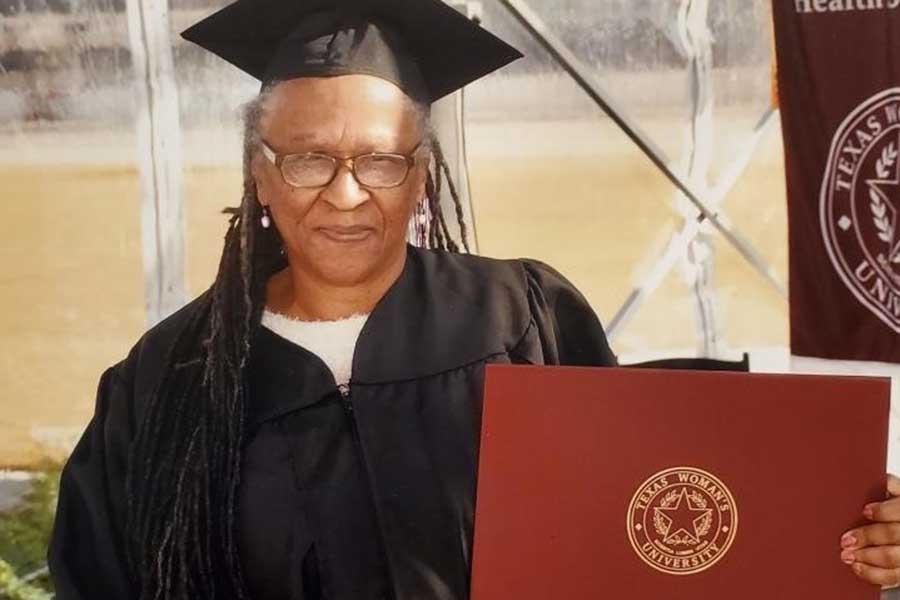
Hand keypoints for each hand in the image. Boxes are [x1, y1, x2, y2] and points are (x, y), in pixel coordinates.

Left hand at [841, 473, 899, 587]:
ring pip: (893, 558)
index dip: (884, 511)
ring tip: (846, 555)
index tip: (865, 511)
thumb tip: (874, 477)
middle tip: (845, 539)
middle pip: (894, 535)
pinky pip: (893, 577)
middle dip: (868, 537)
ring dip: (867, 558)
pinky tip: (857, 567)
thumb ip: (889, 488)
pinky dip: (872, 574)